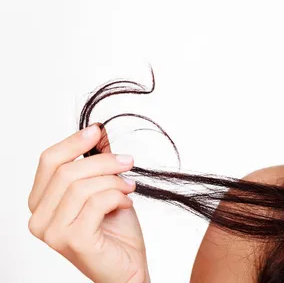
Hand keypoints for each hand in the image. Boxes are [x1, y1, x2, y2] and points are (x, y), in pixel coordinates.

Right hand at [28, 124, 149, 282]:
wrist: (128, 268)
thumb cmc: (115, 232)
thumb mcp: (106, 187)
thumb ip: (97, 162)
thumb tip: (98, 131)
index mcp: (41, 203)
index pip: (48, 161)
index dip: (74, 141)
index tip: (98, 130)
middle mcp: (39, 219)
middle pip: (66, 171)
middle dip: (103, 161)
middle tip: (128, 162)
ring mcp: (52, 232)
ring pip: (81, 185)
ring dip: (114, 180)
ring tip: (129, 187)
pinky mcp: (73, 240)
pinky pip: (96, 202)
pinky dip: (117, 197)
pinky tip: (126, 204)